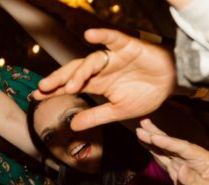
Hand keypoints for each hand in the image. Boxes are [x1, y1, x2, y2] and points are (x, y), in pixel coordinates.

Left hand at [34, 28, 175, 130]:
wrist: (173, 85)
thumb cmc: (147, 95)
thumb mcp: (118, 112)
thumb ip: (95, 117)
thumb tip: (72, 126)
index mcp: (97, 83)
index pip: (70, 85)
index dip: (54, 90)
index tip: (35, 97)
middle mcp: (101, 69)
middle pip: (74, 71)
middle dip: (58, 79)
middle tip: (43, 88)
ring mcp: (113, 57)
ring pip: (90, 60)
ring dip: (78, 73)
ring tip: (69, 86)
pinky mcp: (128, 47)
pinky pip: (113, 39)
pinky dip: (102, 36)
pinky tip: (89, 36)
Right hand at [135, 118, 208, 184]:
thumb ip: (195, 181)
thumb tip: (180, 169)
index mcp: (205, 159)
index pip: (183, 148)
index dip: (168, 142)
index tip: (154, 137)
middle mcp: (194, 157)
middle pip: (174, 143)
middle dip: (157, 135)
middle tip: (142, 125)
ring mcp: (185, 162)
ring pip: (166, 148)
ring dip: (154, 138)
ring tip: (141, 128)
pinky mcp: (178, 168)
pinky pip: (164, 157)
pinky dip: (154, 150)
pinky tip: (146, 143)